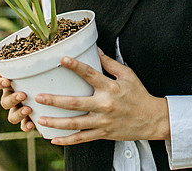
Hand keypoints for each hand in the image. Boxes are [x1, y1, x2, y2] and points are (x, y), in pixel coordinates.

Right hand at [0, 46, 35, 132]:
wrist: (54, 71)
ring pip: (12, 116)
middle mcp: (11, 96)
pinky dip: (26, 126)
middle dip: (12, 99)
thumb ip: (4, 51)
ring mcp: (20, 107)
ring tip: (29, 109)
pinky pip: (25, 125)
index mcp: (7, 82)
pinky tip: (33, 124)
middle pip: (4, 102)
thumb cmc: (36, 60)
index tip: (6, 81)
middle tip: (23, 94)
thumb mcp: (24, 52)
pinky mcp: (32, 116)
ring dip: (18, 114)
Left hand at [36, 48, 170, 145]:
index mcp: (110, 88)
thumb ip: (110, 63)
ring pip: (75, 124)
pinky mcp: (103, 134)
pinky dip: (67, 141)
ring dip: (56, 122)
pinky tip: (54, 139)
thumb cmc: (139, 95)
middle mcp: (105, 105)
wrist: (152, 119)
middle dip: (55, 101)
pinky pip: (82, 139)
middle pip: (75, 103)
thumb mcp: (128, 75)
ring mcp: (102, 122)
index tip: (63, 59)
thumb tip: (96, 50)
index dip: (76, 66)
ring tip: (40, 119)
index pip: (90, 75)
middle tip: (39, 98)